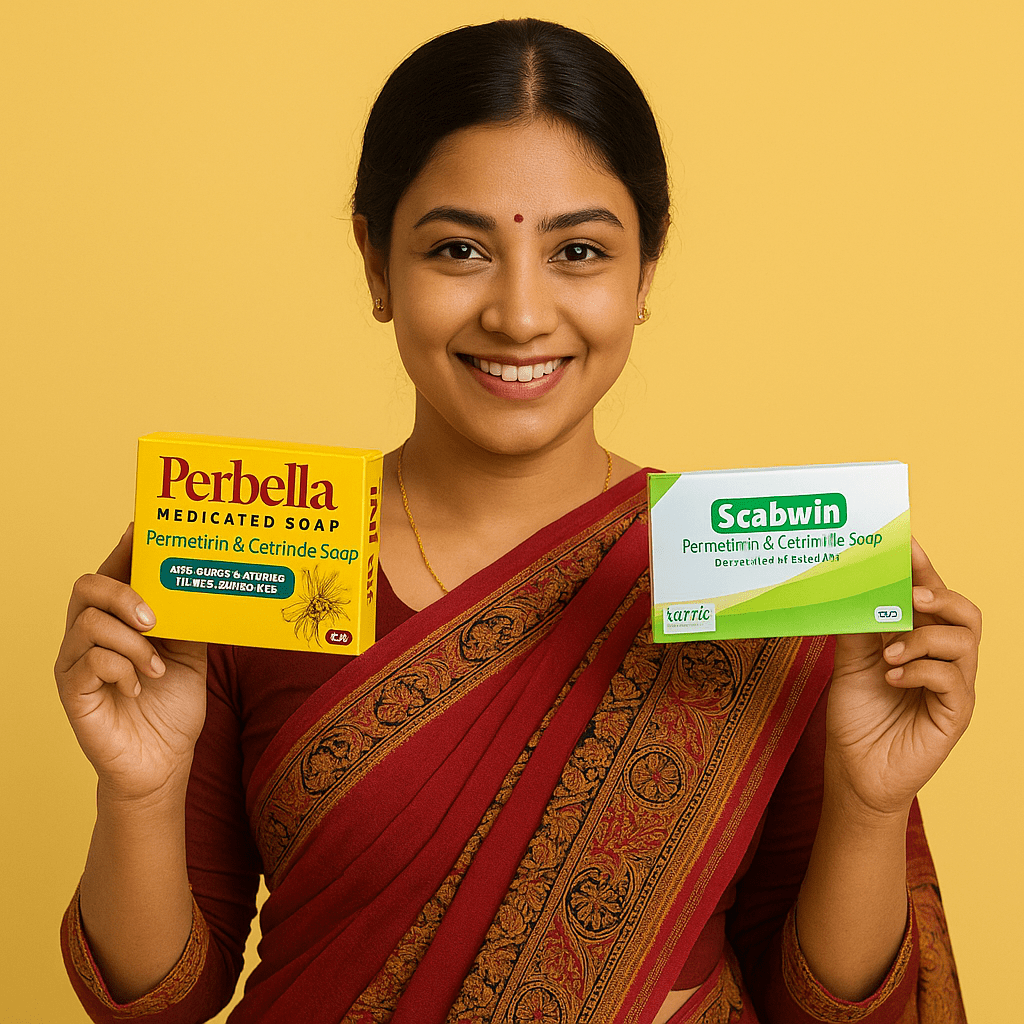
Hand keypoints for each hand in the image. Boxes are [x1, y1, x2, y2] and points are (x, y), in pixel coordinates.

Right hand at [54, 524, 207, 801]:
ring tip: (156, 665)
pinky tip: (139, 686)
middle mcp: (89, 636)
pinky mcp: (73, 693)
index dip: (122, 549)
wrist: (165, 762)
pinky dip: (122, 669)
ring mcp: (77, 664)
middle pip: (86, 587)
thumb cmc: (172, 707)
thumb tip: (206, 580)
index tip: (140, 528)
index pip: (111, 574)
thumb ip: (190, 619)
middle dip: (123, 590)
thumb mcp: (191, 655)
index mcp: (117, 622)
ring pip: (88, 623)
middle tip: (155, 617)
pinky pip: (88, 663)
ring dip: (131, 640)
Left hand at [824, 537, 979, 818]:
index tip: (907, 542)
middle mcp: (943, 660)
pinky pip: (953, 681)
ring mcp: (953, 687)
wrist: (854, 770)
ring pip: (965, 642)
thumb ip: (856, 626)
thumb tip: (848, 583)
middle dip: (940, 594)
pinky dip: (920, 671)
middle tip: (910, 594)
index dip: (924, 568)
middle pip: (965, 612)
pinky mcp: (955, 715)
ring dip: (924, 638)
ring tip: (889, 652)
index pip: (932, 596)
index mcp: (920, 640)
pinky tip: (892, 677)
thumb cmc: (857, 716)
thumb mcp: (849, 662)